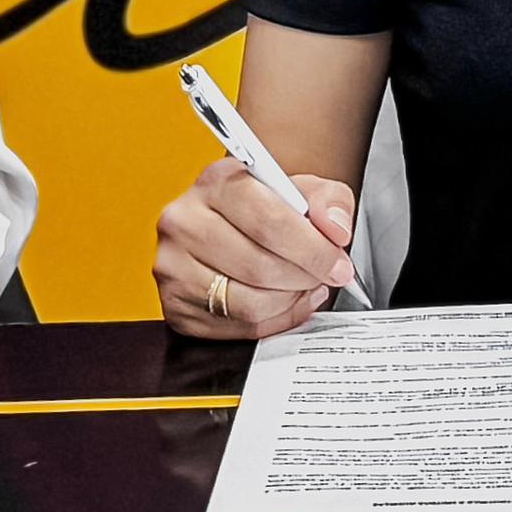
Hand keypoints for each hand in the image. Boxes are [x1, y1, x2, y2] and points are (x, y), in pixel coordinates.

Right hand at [155, 161, 358, 338]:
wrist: (222, 227)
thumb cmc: (262, 209)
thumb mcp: (301, 190)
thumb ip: (329, 200)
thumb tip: (335, 230)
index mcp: (216, 183)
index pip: (270, 222)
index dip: (313, 249)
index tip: (338, 262)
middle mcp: (185, 222)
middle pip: (260, 267)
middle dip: (305, 278)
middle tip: (325, 276)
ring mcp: (173, 267)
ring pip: (249, 304)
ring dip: (289, 301)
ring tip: (302, 287)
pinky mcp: (176, 306)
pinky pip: (238, 328)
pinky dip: (273, 321)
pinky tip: (283, 302)